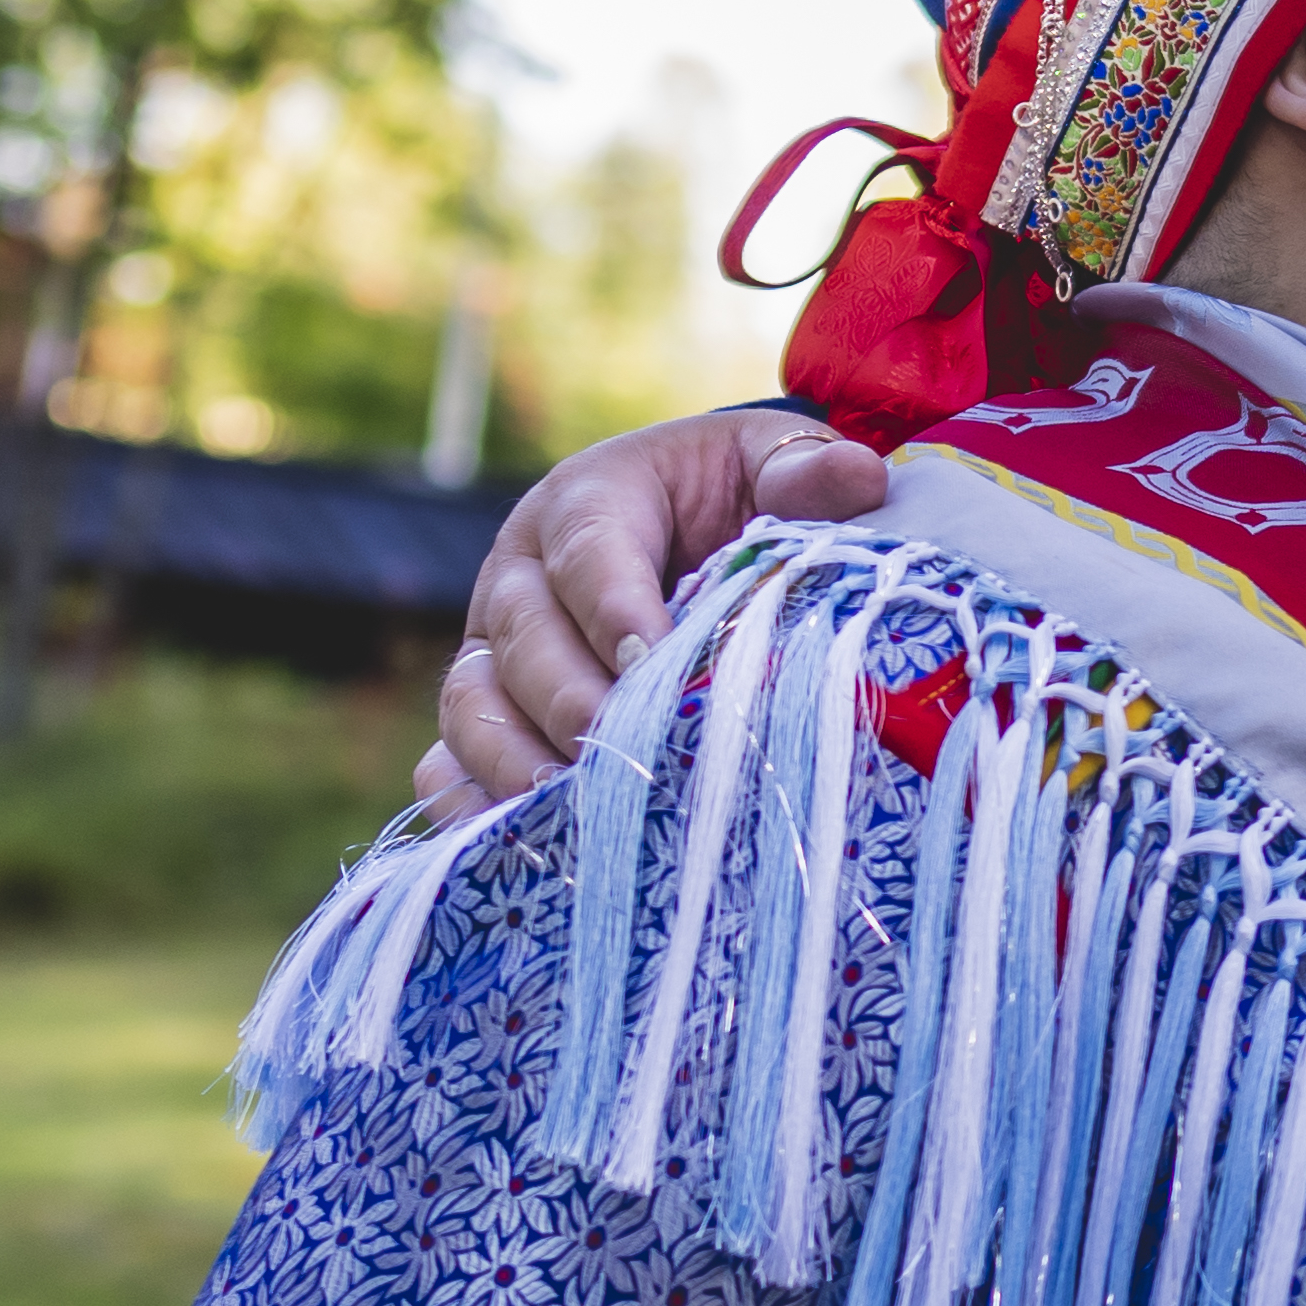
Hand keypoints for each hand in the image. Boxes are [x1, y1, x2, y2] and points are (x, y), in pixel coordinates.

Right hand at [430, 409, 893, 812]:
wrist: (689, 525)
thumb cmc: (733, 493)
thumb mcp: (769, 461)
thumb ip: (804, 469)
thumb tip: (858, 479)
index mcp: (586, 501)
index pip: (588, 551)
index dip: (614, 608)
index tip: (652, 660)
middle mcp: (520, 575)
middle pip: (523, 635)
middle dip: (568, 696)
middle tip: (617, 750)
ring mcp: (494, 650)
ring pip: (472, 701)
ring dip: (512, 758)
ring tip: (569, 806)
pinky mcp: (486, 713)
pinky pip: (447, 759)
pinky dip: (468, 802)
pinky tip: (519, 844)